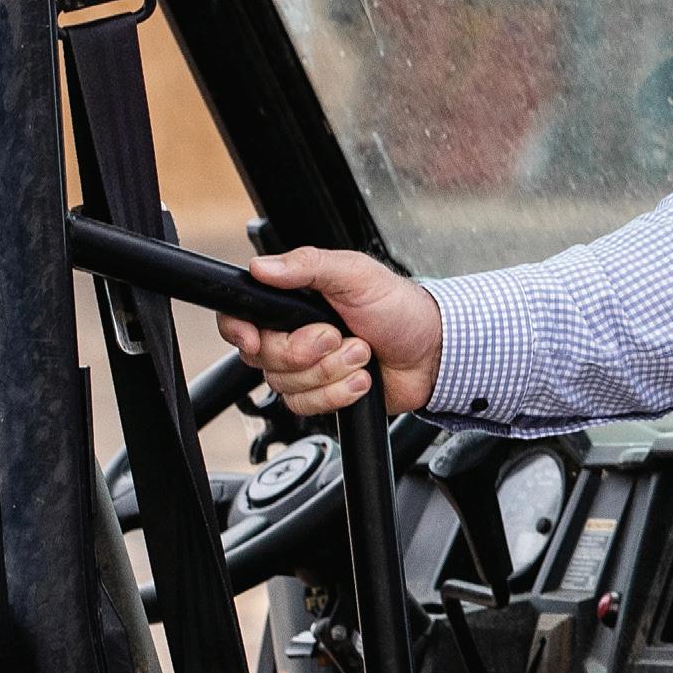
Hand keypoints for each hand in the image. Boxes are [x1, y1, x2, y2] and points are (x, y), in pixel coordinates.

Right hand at [213, 248, 444, 416]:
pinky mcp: (321, 395)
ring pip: (285, 385)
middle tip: (339, 336)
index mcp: (293, 301)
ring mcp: (306, 368)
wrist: (433, 352)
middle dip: (306, 351)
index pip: (240, 317)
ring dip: (331, 371)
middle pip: (264, 357)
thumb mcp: (356, 274)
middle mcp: (292, 335)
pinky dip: (338, 393)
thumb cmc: (399, 308)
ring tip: (362, 353)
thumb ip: (308, 266)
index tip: (256, 339)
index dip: (240, 332)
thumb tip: (262, 266)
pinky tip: (362, 378)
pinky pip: (306, 406)